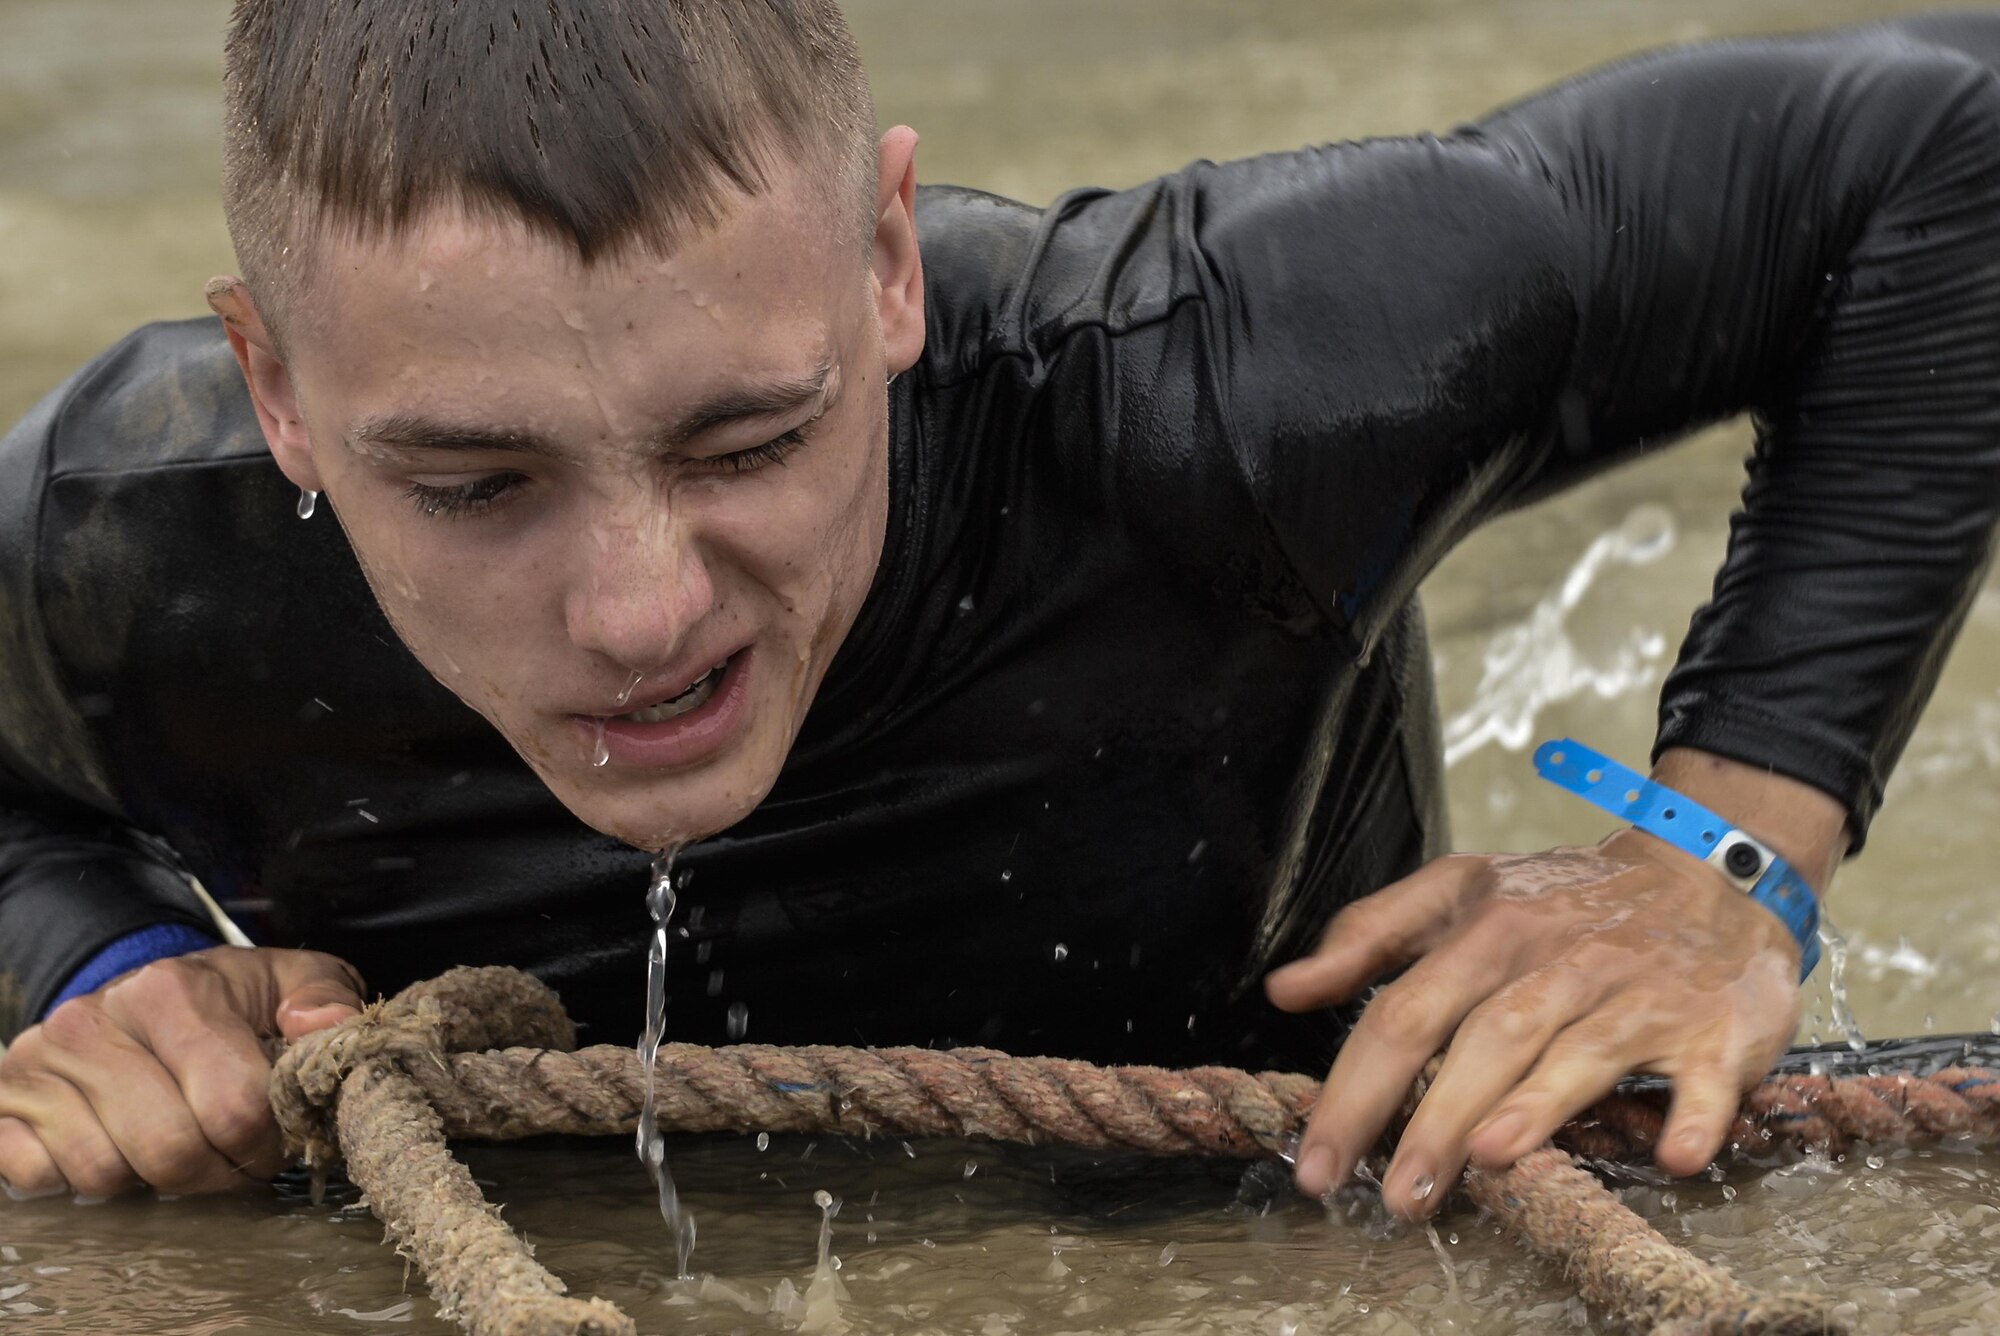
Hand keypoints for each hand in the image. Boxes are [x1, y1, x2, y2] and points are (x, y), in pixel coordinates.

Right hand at [0, 945, 364, 1198]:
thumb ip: (326, 998)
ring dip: (150, 1179)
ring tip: (176, 1142)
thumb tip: (322, 1027)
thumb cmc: (225, 999)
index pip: (233, 1105)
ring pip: (103, 1172)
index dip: (266, 1141)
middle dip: (216, 1171)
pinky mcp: (2, 1100)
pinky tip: (115, 1145)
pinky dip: (77, 1180)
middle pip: (169, 1150)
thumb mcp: (289, 982)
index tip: (274, 1136)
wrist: (141, 993)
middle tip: (232, 1156)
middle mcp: (92, 1020)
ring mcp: (38, 1061)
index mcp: (170, 989)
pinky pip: (35, 1175)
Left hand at [1266, 830, 1806, 1217]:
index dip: (1356, 1087)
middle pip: (1483, 1039)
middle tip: (1395, 1198)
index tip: (1318, 1158)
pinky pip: (1706, 1077)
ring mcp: (1637, 995)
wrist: (1705, 867)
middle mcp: (1558, 961)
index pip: (1405, 1011)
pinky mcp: (1713, 1026)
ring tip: (1486, 1161)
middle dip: (1432, 1120)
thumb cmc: (1562, 898)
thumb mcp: (1458, 891)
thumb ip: (1369, 936)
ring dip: (1535, 1109)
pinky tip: (1675, 1155)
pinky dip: (1695, 1115)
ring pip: (1575, 1054)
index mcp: (1487, 930)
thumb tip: (1286, 990)